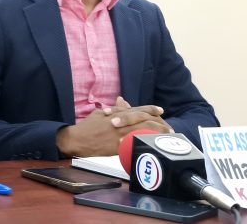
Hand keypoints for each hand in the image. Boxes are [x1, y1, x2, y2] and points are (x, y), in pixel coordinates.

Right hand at [56, 97, 171, 156]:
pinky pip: (134, 144)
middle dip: (158, 123)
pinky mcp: (117, 146)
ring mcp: (119, 134)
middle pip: (143, 120)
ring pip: (142, 131)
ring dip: (156, 134)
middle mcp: (120, 122)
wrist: (78, 140)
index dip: (150, 109)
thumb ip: (114, 109)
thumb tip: (121, 101)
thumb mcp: (100, 113)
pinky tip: (153, 146)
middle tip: (168, 127)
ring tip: (165, 137)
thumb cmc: (88, 126)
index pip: (137, 109)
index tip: (160, 110)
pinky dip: (145, 144)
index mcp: (117, 113)